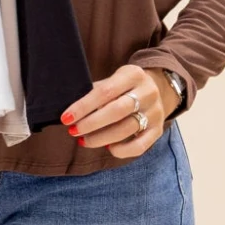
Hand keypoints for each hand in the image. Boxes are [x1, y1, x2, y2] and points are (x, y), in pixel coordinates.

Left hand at [60, 65, 179, 158]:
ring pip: (126, 129)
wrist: (158, 88)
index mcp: (133, 74)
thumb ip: (96, 93)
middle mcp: (147, 92)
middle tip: (73, 131)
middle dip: (91, 124)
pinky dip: (121, 150)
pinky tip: (107, 147)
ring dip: (101, 138)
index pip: (104, 92)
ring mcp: (155, 112)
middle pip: (116, 111)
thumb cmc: (125, 87)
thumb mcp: (113, 80)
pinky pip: (139, 146)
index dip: (83, 107)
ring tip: (84, 141)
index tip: (66, 118)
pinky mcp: (158, 130)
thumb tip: (71, 113)